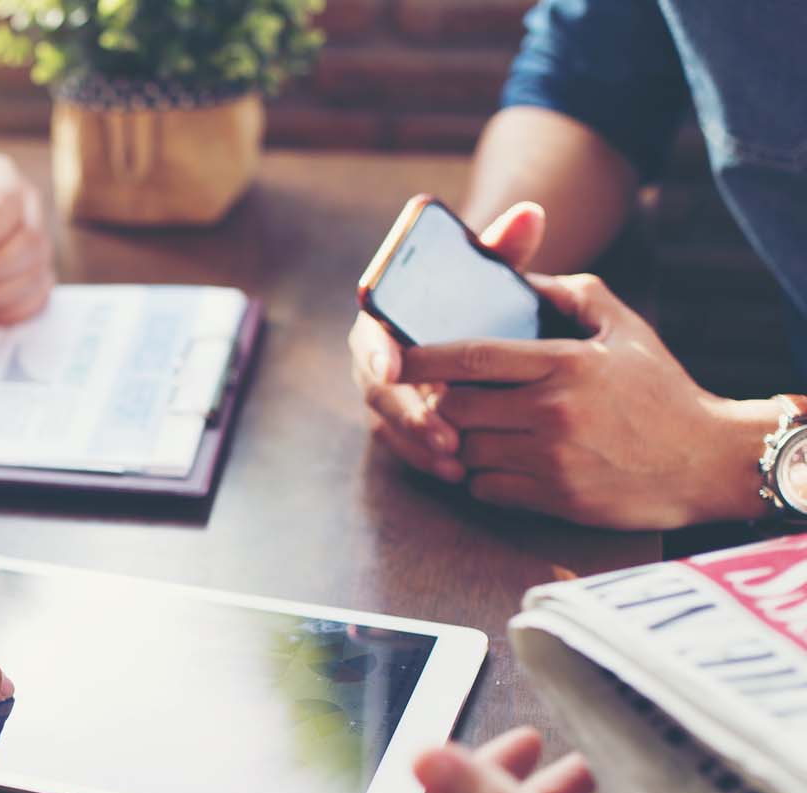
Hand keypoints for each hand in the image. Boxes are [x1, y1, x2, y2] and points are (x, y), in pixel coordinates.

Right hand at [351, 201, 546, 482]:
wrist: (486, 335)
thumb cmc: (487, 301)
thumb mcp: (496, 275)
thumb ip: (505, 248)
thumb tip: (530, 214)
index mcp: (389, 314)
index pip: (368, 332)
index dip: (374, 352)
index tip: (392, 368)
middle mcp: (377, 354)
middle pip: (374, 388)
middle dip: (405, 414)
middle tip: (440, 432)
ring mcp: (385, 393)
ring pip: (386, 423)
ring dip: (416, 443)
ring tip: (454, 458)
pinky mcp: (398, 423)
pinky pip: (401, 446)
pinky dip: (424, 459)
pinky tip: (458, 472)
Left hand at [399, 271, 774, 528]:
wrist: (705, 461)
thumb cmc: (659, 390)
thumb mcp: (623, 328)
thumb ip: (570, 294)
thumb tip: (518, 279)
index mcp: (564, 362)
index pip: (472, 356)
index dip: (422, 357)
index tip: (391, 356)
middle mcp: (553, 410)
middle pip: (456, 407)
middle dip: (440, 404)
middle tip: (445, 399)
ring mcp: (552, 459)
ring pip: (466, 450)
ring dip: (460, 442)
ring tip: (474, 431)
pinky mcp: (555, 498)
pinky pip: (485, 488)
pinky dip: (482, 478)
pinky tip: (500, 464)